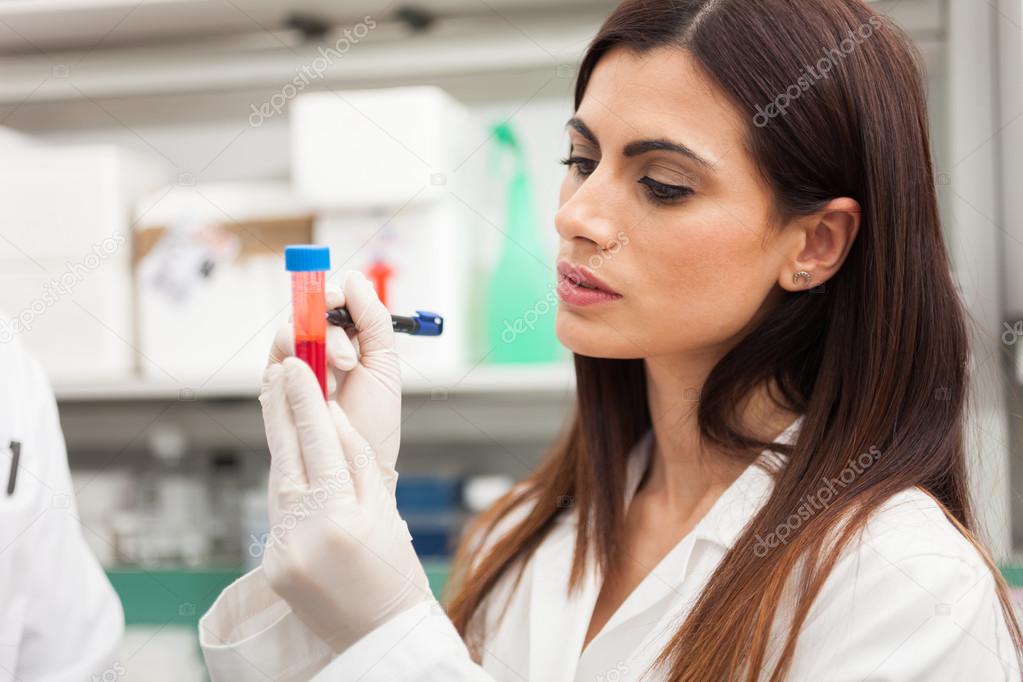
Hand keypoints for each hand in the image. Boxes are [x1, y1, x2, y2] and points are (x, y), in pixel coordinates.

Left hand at [259, 357, 431, 653]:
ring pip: (278, 480)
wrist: (378, 633)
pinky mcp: (270, 563)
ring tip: (283, 407)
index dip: (305, 400)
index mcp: (340, 515)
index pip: (317, 442)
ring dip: (281, 443)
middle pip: (286, 454)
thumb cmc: (393, 570)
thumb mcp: (384, 508)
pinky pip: (276, 509)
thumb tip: (333, 414)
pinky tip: (291, 462)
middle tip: (279, 370)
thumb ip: (357, 459)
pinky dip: (285, 483)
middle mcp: (303, 532)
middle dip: (281, 409)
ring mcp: (281, 550)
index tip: (298, 367)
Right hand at [268, 269, 401, 493]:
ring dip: (316, 345)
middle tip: (348, 354)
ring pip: (291, 330)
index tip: (342, 298)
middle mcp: (318, 347)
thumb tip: (355, 279)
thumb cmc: (373, 423)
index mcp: (348, 339)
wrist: (355, 466)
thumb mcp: (384, 365)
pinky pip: (276, 356)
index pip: (334, 300)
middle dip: (328, 322)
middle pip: (309, 309)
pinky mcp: (276, 384)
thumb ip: (374, 321)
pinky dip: (295, 361)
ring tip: (339, 375)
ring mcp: (295, 364)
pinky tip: (317, 383)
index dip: (335, 293)